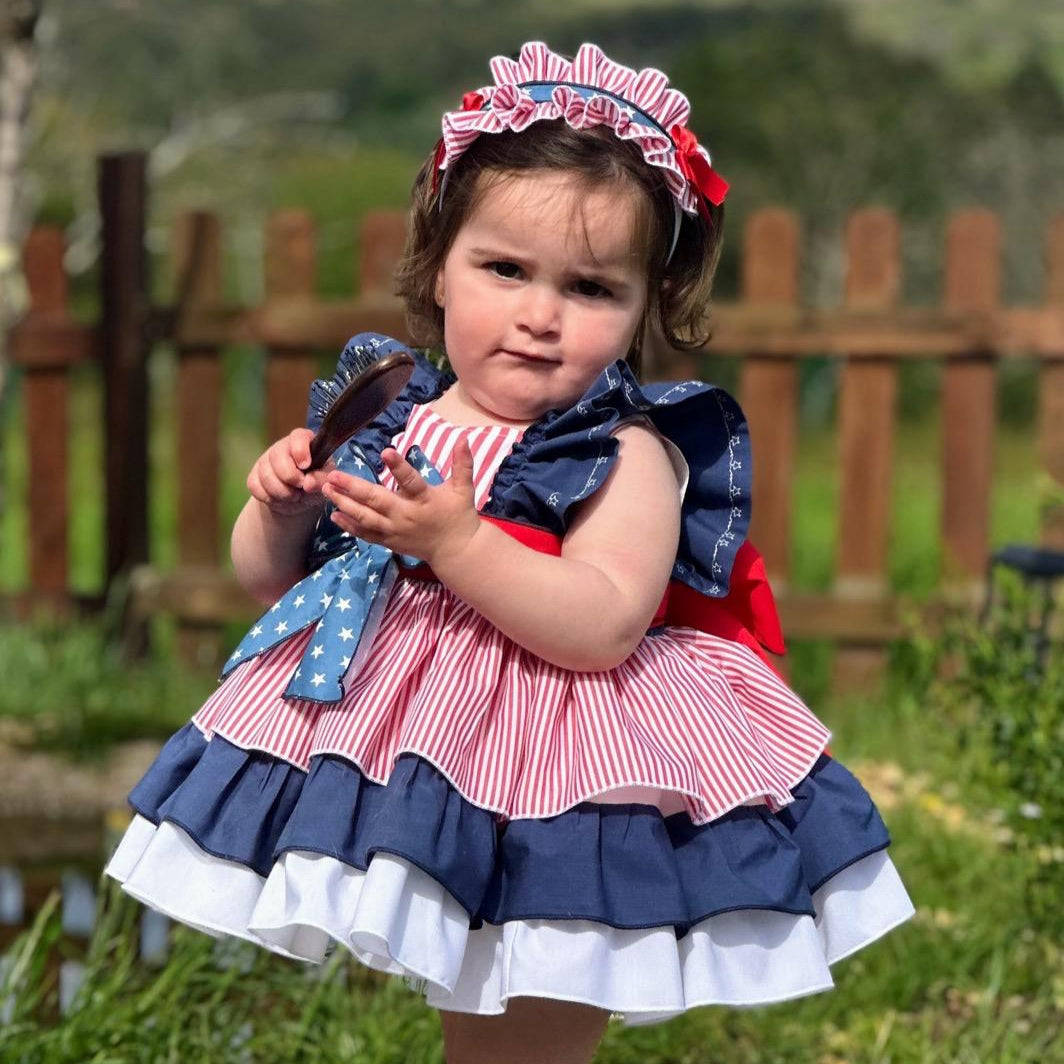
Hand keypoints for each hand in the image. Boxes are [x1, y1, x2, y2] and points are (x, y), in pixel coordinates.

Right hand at [246, 428, 332, 516]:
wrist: (298, 499)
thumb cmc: (315, 483)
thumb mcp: (324, 481)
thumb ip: (321, 480)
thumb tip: (308, 483)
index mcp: (303, 442)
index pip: (298, 436)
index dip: (300, 450)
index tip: (305, 465)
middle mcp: (281, 447)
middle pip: (277, 457)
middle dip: (290, 477)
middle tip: (301, 488)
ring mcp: (265, 461)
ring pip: (266, 475)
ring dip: (282, 492)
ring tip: (294, 496)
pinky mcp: (254, 476)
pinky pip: (256, 487)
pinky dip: (270, 498)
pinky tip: (281, 499)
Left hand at [322, 437, 480, 565]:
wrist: (455, 551)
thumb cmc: (459, 516)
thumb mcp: (464, 489)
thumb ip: (463, 464)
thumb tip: (464, 438)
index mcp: (425, 500)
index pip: (411, 481)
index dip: (399, 467)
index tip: (386, 451)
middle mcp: (406, 516)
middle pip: (377, 501)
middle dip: (353, 488)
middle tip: (333, 474)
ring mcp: (395, 530)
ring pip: (365, 518)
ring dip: (344, 503)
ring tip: (326, 490)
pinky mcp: (389, 541)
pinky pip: (366, 534)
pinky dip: (349, 526)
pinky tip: (333, 514)